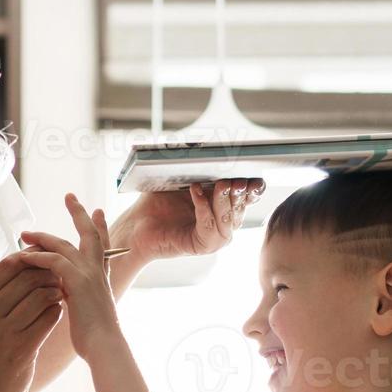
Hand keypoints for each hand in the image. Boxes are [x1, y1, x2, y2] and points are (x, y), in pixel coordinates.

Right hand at [0, 254, 63, 391]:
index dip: (29, 258)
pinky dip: (56, 311)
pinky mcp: (21, 349)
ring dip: (54, 291)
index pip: (6, 266)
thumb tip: (25, 258)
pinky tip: (56, 312)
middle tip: (58, 276)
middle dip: (47, 273)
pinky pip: (48, 319)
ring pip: (40, 297)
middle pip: (26, 279)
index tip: (41, 261)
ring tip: (59, 293)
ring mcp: (2, 333)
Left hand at [18, 193, 120, 358]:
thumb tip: (63, 298)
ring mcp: (89, 274)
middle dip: (79, 213)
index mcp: (101, 278)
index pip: (101, 246)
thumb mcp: (87, 314)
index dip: (99, 227)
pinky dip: (38, 256)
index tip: (97, 211)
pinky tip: (24, 256)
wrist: (105, 347)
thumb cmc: (95, 340)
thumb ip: (78, 300)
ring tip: (25, 233)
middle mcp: (97, 271)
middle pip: (89, 233)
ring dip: (42, 237)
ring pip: (64, 244)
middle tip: (70, 196)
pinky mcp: (78, 281)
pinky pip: (53, 260)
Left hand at [121, 177, 264, 260]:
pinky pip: (209, 229)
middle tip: (237, 179)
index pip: (247, 196)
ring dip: (225, 201)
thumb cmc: (157, 200)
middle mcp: (222, 222)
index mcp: (223, 204)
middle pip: (241, 207)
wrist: (136, 223)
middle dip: (241, 192)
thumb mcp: (180, 177)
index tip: (255, 175)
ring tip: (222, 184)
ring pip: (228, 220)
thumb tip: (209, 145)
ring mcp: (213, 236)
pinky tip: (196, 191)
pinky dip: (204, 209)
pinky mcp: (200, 246)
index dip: (254, 187)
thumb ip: (196, 164)